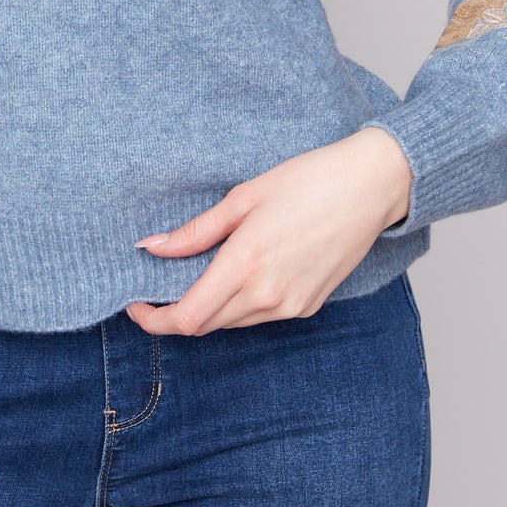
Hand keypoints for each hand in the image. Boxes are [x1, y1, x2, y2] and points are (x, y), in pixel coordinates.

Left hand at [125, 128, 413, 336]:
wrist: (369, 188)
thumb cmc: (307, 181)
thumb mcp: (243, 198)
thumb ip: (195, 231)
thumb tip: (150, 247)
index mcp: (245, 265)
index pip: (187, 318)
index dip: (155, 320)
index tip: (137, 305)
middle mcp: (268, 295)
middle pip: (206, 325)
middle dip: (177, 314)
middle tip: (160, 286)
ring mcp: (291, 305)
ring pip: (233, 324)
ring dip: (209, 309)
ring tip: (199, 275)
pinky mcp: (308, 306)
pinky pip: (260, 317)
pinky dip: (240, 305)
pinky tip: (240, 275)